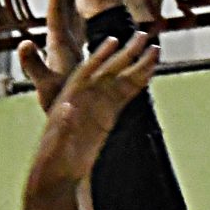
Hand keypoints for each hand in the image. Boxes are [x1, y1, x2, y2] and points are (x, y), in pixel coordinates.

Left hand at [16, 0, 84, 112]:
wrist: (67, 118)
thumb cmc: (58, 103)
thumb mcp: (46, 84)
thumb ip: (33, 66)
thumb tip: (22, 43)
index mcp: (56, 39)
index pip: (58, 2)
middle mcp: (60, 37)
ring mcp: (69, 41)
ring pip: (73, 7)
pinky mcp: (79, 49)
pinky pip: (84, 21)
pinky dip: (90, 6)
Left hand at [29, 34, 156, 188]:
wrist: (60, 173)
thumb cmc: (55, 159)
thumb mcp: (58, 141)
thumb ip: (63, 124)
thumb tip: (68, 107)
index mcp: (71, 98)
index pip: (87, 71)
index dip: (99, 56)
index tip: (113, 41)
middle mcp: (86, 96)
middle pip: (109, 69)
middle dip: (126, 53)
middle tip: (141, 36)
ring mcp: (98, 106)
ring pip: (121, 80)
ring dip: (136, 65)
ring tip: (154, 49)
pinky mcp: (106, 118)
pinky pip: (124, 96)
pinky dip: (137, 84)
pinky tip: (149, 74)